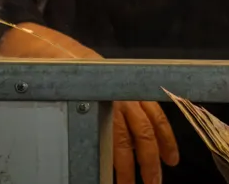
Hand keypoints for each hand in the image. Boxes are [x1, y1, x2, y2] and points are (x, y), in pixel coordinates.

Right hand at [0, 27, 179, 181]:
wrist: (56, 56)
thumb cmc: (83, 70)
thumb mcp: (111, 82)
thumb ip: (126, 104)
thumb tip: (137, 135)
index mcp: (132, 89)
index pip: (157, 118)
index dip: (167, 140)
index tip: (171, 159)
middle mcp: (124, 97)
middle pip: (144, 135)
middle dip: (151, 162)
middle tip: (155, 183)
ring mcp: (107, 106)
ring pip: (125, 144)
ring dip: (129, 169)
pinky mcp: (90, 112)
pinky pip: (104, 141)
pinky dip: (109, 161)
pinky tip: (110, 175)